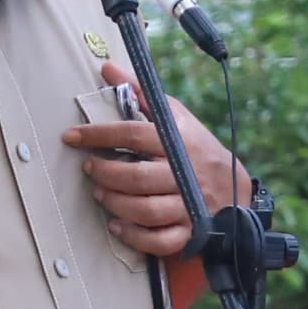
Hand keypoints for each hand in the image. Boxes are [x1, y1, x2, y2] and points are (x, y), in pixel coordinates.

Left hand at [60, 61, 239, 261]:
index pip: (135, 134)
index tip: (72, 136)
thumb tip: (108, 68)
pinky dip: (135, 236)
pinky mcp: (189, 231)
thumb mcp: (176, 118)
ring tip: (100, 195)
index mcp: (179, 142)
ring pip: (147, 210)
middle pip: (139, 176)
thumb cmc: (196, 149)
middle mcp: (184, 174)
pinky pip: (161, 240)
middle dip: (107, 173)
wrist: (236, 188)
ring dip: (117, 203)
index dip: (100, 134)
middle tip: (90, 168)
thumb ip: (141, 94)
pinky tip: (117, 225)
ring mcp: (188, 206)